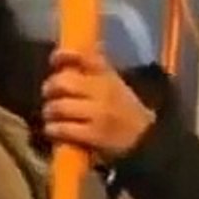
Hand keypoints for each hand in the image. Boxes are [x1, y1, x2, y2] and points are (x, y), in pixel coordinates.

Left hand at [42, 51, 156, 161]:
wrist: (149, 142)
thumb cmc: (126, 114)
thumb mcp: (118, 87)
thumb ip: (97, 73)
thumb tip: (68, 62)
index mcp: (109, 77)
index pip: (83, 57)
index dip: (63, 56)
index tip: (54, 61)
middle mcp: (104, 91)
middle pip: (62, 82)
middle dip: (50, 89)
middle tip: (51, 97)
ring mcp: (99, 113)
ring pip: (59, 106)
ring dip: (50, 112)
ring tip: (52, 118)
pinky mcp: (95, 134)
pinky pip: (63, 128)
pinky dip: (54, 129)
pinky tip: (55, 131)